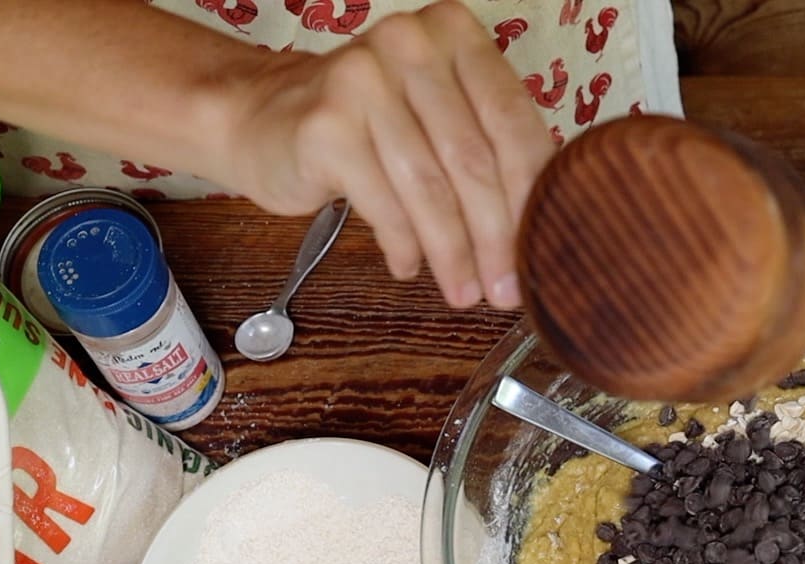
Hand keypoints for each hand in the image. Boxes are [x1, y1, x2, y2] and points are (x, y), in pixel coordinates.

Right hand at [216, 1, 552, 307]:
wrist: (260, 117)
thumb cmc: (367, 125)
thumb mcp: (435, 114)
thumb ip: (487, 145)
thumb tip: (544, 228)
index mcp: (453, 31)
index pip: (512, 120)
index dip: (533, 194)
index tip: (542, 249)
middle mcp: (409, 42)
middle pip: (474, 159)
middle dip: (497, 237)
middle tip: (505, 290)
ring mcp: (362, 79)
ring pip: (431, 188)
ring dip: (452, 254)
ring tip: (463, 292)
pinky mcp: (325, 125)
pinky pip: (384, 205)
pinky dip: (404, 246)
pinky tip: (408, 268)